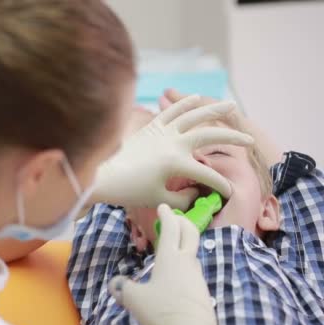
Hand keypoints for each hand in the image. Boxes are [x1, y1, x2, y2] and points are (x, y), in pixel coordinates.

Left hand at [91, 95, 253, 209]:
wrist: (102, 176)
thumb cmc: (129, 191)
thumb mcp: (159, 199)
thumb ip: (183, 197)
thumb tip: (199, 193)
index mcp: (176, 163)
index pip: (207, 175)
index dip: (220, 186)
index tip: (228, 194)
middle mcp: (172, 142)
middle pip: (209, 136)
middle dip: (232, 138)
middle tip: (250, 141)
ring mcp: (162, 131)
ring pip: (193, 116)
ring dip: (214, 110)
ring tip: (231, 106)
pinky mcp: (151, 126)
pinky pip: (171, 111)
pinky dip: (184, 103)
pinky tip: (197, 97)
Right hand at [108, 204, 218, 324]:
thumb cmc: (161, 310)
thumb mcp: (133, 299)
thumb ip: (122, 288)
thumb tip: (114, 283)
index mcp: (170, 258)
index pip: (171, 228)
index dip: (166, 215)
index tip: (163, 207)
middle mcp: (186, 262)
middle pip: (190, 233)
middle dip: (182, 222)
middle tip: (174, 218)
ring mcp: (197, 276)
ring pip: (192, 253)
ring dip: (183, 246)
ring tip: (171, 250)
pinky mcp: (202, 291)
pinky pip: (193, 271)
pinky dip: (185, 266)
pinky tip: (176, 277)